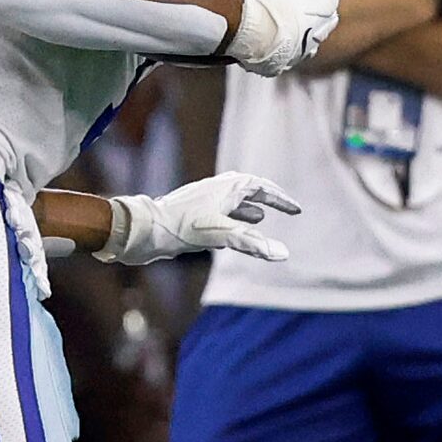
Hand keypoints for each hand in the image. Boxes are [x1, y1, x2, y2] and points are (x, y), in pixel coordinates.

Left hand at [99, 172, 300, 265]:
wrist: (144, 230)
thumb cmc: (180, 226)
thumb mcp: (220, 234)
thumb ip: (251, 242)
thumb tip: (282, 254)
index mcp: (227, 187)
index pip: (261, 187)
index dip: (280, 198)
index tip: (296, 210)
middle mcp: (216, 190)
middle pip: (248, 190)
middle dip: (267, 200)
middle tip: (285, 210)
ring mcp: (203, 201)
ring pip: (232, 202)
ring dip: (248, 209)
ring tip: (261, 218)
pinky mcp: (191, 215)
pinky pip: (218, 214)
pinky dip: (231, 220)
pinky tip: (229, 233)